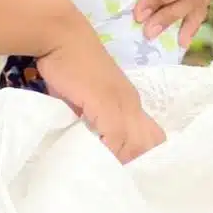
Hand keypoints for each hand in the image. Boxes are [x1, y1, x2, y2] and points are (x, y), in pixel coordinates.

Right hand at [37, 26, 165, 162]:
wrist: (61, 36)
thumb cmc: (69, 63)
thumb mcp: (83, 97)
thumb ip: (90, 118)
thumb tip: (87, 143)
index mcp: (128, 101)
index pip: (150, 136)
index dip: (139, 154)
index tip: (122, 170)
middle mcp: (131, 103)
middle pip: (151, 143)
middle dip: (136, 163)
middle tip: (115, 176)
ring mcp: (121, 103)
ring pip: (137, 145)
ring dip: (122, 162)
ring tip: (106, 174)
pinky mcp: (105, 103)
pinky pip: (115, 138)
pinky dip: (107, 153)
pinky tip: (94, 159)